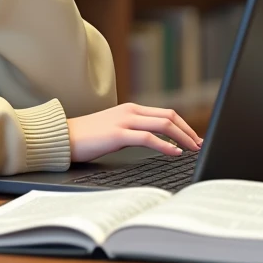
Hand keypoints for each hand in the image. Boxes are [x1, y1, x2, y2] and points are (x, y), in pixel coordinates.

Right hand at [66, 103, 202, 162]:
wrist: (63, 137)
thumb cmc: (86, 137)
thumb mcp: (114, 129)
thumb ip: (133, 131)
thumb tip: (155, 141)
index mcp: (131, 109)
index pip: (165, 113)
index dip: (184, 125)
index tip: (194, 138)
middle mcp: (130, 111)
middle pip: (169, 116)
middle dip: (188, 130)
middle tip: (199, 144)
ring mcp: (124, 121)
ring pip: (163, 124)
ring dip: (183, 137)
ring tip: (193, 149)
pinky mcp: (118, 134)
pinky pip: (149, 138)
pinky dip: (166, 145)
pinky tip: (175, 152)